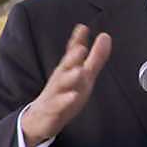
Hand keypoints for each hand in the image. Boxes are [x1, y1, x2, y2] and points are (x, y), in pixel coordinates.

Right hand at [21, 24, 111, 146]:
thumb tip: (105, 36)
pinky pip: (58, 105)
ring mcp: (55, 93)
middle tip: (81, 48)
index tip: (83, 28)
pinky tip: (72, 97)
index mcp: (68, 68)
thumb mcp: (84, 74)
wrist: (41, 118)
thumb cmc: (65, 91)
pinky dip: (64, 101)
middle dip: (73, 56)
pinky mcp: (52, 110)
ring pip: (61, 84)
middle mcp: (61, 78)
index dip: (77, 41)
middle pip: (66, 66)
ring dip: (69, 77)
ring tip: (78, 71)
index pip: (72, 52)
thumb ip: (95, 57)